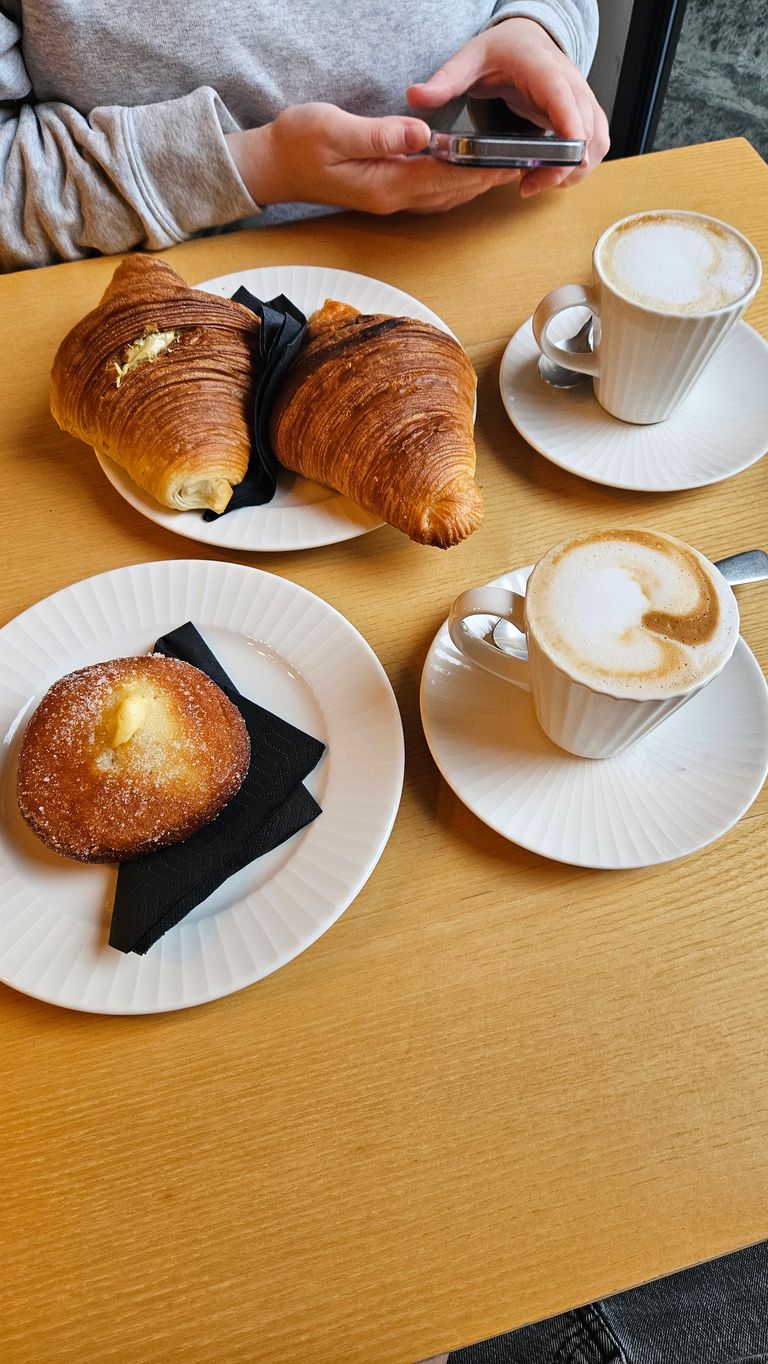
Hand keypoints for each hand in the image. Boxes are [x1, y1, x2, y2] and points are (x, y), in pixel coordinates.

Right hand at [226, 102, 521, 214]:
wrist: (272, 165)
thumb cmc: (297, 144)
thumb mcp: (334, 129)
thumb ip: (379, 134)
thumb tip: (420, 134)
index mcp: (385, 184)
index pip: (443, 177)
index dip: (478, 169)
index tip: (509, 160)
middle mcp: (393, 198)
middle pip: (452, 191)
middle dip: (488, 179)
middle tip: (524, 164)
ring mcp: (390, 198)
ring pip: (445, 195)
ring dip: (476, 184)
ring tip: (508, 168)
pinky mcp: (387, 191)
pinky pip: (432, 192)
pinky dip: (457, 184)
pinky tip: (471, 173)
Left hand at [407, 17, 609, 196]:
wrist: (524, 40)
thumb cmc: (500, 51)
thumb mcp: (468, 59)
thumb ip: (445, 79)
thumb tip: (416, 96)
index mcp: (543, 68)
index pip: (564, 98)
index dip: (570, 129)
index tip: (564, 158)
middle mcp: (570, 83)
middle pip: (587, 128)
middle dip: (564, 165)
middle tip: (528, 185)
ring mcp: (582, 100)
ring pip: (597, 140)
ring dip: (575, 170)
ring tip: (536, 184)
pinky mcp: (584, 115)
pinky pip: (595, 145)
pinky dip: (579, 166)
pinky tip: (549, 176)